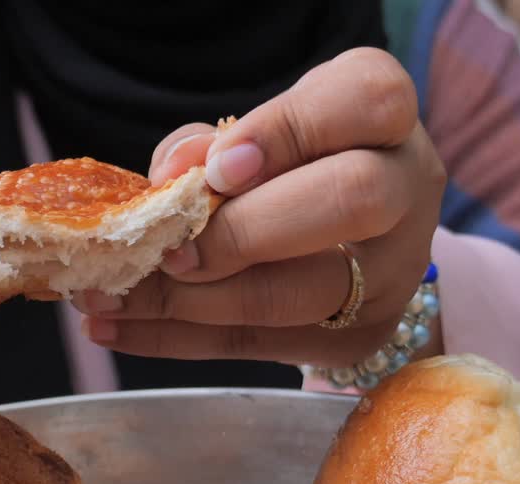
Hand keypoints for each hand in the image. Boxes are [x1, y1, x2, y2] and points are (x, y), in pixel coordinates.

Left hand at [73, 49, 445, 368]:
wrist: (349, 235)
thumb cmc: (290, 162)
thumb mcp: (255, 131)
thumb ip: (209, 144)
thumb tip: (169, 179)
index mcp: (384, 115)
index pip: (363, 102)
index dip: (285, 132)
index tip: (217, 166)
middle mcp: (407, 189)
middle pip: (352, 200)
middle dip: (245, 230)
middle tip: (169, 249)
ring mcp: (393, 273)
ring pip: (302, 292)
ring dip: (194, 301)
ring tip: (112, 297)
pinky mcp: (358, 336)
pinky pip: (262, 343)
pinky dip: (178, 338)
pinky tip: (116, 329)